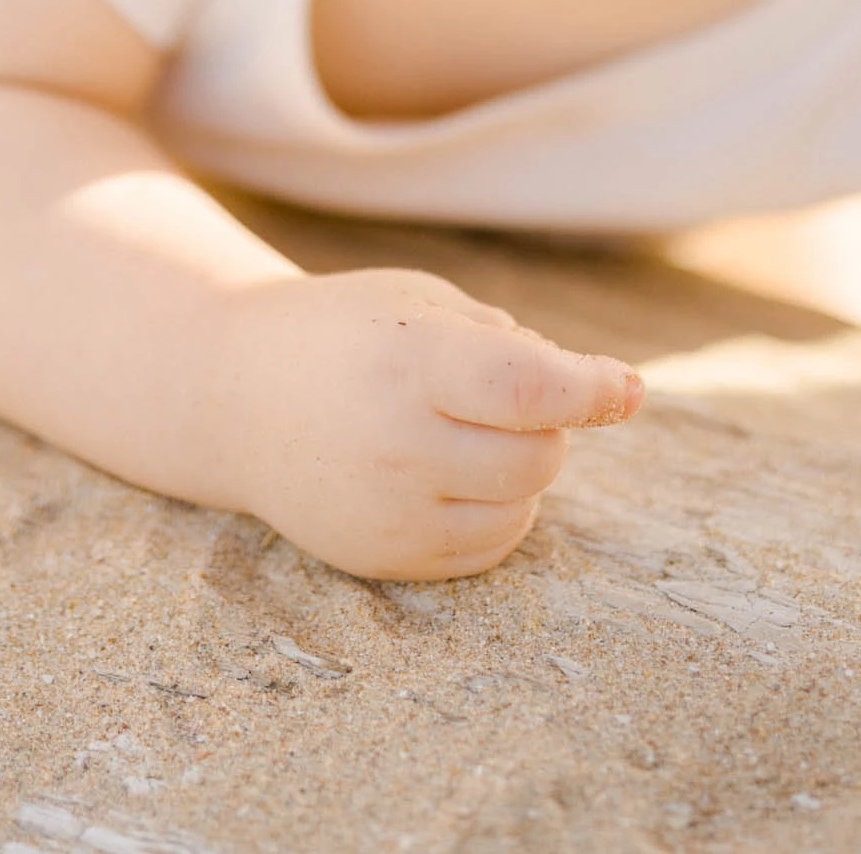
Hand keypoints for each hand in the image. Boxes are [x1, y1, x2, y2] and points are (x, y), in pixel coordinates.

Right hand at [208, 266, 642, 578]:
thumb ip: (501, 338)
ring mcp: (388, 510)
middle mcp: (398, 444)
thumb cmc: (343, 331)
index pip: (530, 387)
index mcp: (409, 363)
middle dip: (550, 421)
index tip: (629, 388)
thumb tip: (590, 387)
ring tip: (471, 427)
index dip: (591, 388)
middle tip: (509, 392)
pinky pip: (486, 547)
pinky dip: (498, 509)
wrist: (231, 395)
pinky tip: (456, 470)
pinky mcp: (383, 558)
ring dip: (524, 467)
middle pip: (539, 454)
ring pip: (520, 506)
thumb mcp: (417, 301)